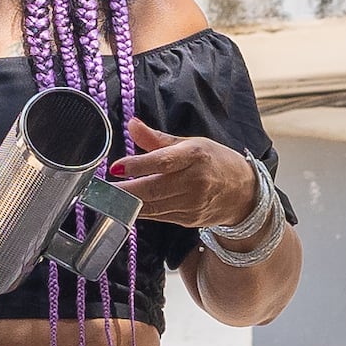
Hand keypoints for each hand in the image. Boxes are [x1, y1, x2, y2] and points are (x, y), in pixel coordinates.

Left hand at [113, 123, 270, 234]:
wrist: (245, 194)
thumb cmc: (215, 163)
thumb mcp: (190, 144)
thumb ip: (156, 139)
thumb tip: (131, 125)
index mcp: (195, 156)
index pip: (163, 161)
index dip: (138, 165)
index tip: (115, 167)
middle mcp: (195, 181)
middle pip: (153, 189)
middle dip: (124, 191)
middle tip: (100, 189)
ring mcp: (192, 204)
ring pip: (153, 206)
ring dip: (127, 204)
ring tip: (106, 198)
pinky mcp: (188, 220)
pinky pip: (158, 216)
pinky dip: (140, 211)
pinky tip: (126, 206)